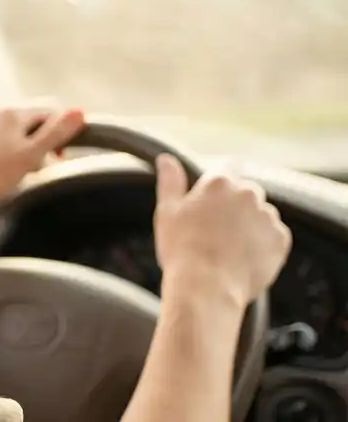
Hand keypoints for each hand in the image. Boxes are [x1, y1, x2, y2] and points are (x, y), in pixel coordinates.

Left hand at [0, 107, 85, 208]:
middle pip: (22, 123)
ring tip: (8, 171)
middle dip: (31, 142)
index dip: (56, 135)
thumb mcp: (31, 155)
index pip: (45, 115)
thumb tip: (79, 111)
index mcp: (11, 113)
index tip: (57, 155)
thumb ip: (56, 132)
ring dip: (10, 145)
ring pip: (0, 130)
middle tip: (31, 168)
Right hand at [154, 155, 290, 305]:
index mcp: (219, 183)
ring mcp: (268, 217)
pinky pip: (274, 235)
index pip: (229, 165)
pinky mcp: (281, 240)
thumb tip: (166, 158)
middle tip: (215, 229)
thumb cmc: (182, 249)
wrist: (207, 288)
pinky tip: (243, 257)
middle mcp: (248, 194)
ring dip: (250, 224)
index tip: (215, 194)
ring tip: (229, 248)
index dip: (222, 177)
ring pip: (261, 214)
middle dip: (235, 205)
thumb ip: (170, 181)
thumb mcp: (167, 212)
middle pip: (246, 192)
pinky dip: (263, 243)